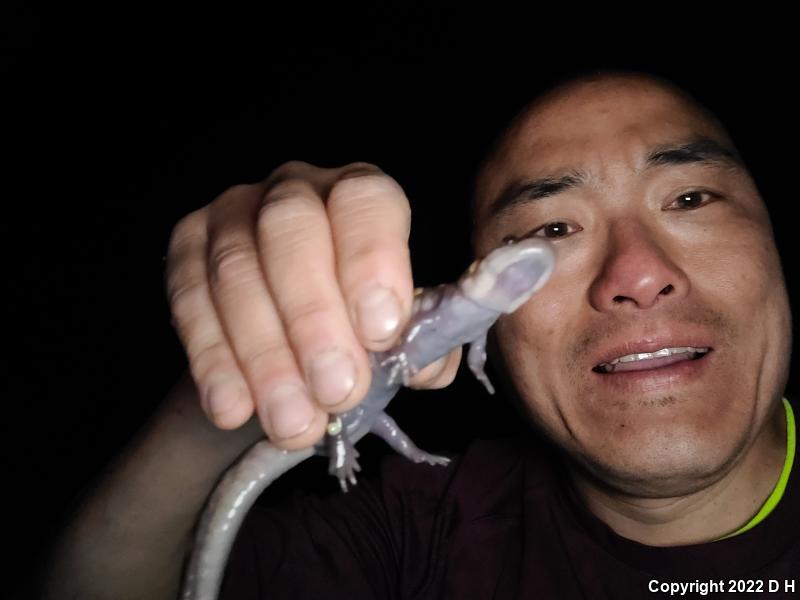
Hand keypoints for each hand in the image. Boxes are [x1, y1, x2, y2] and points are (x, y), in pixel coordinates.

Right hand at [165, 161, 461, 449]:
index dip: (371, 261)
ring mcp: (233, 213)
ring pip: (237, 270)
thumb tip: (427, 364)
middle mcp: (294, 189)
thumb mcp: (394, 329)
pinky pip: (190, 299)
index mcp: (359, 194)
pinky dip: (213, 360)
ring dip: (265, 354)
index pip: (365, 202)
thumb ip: (419, 343)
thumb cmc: (352, 322)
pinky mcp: (186, 247)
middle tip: (337, 391)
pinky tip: (234, 409)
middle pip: (293, 232)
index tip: (380, 332)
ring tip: (293, 421)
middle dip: (314, 318)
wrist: (283, 331)